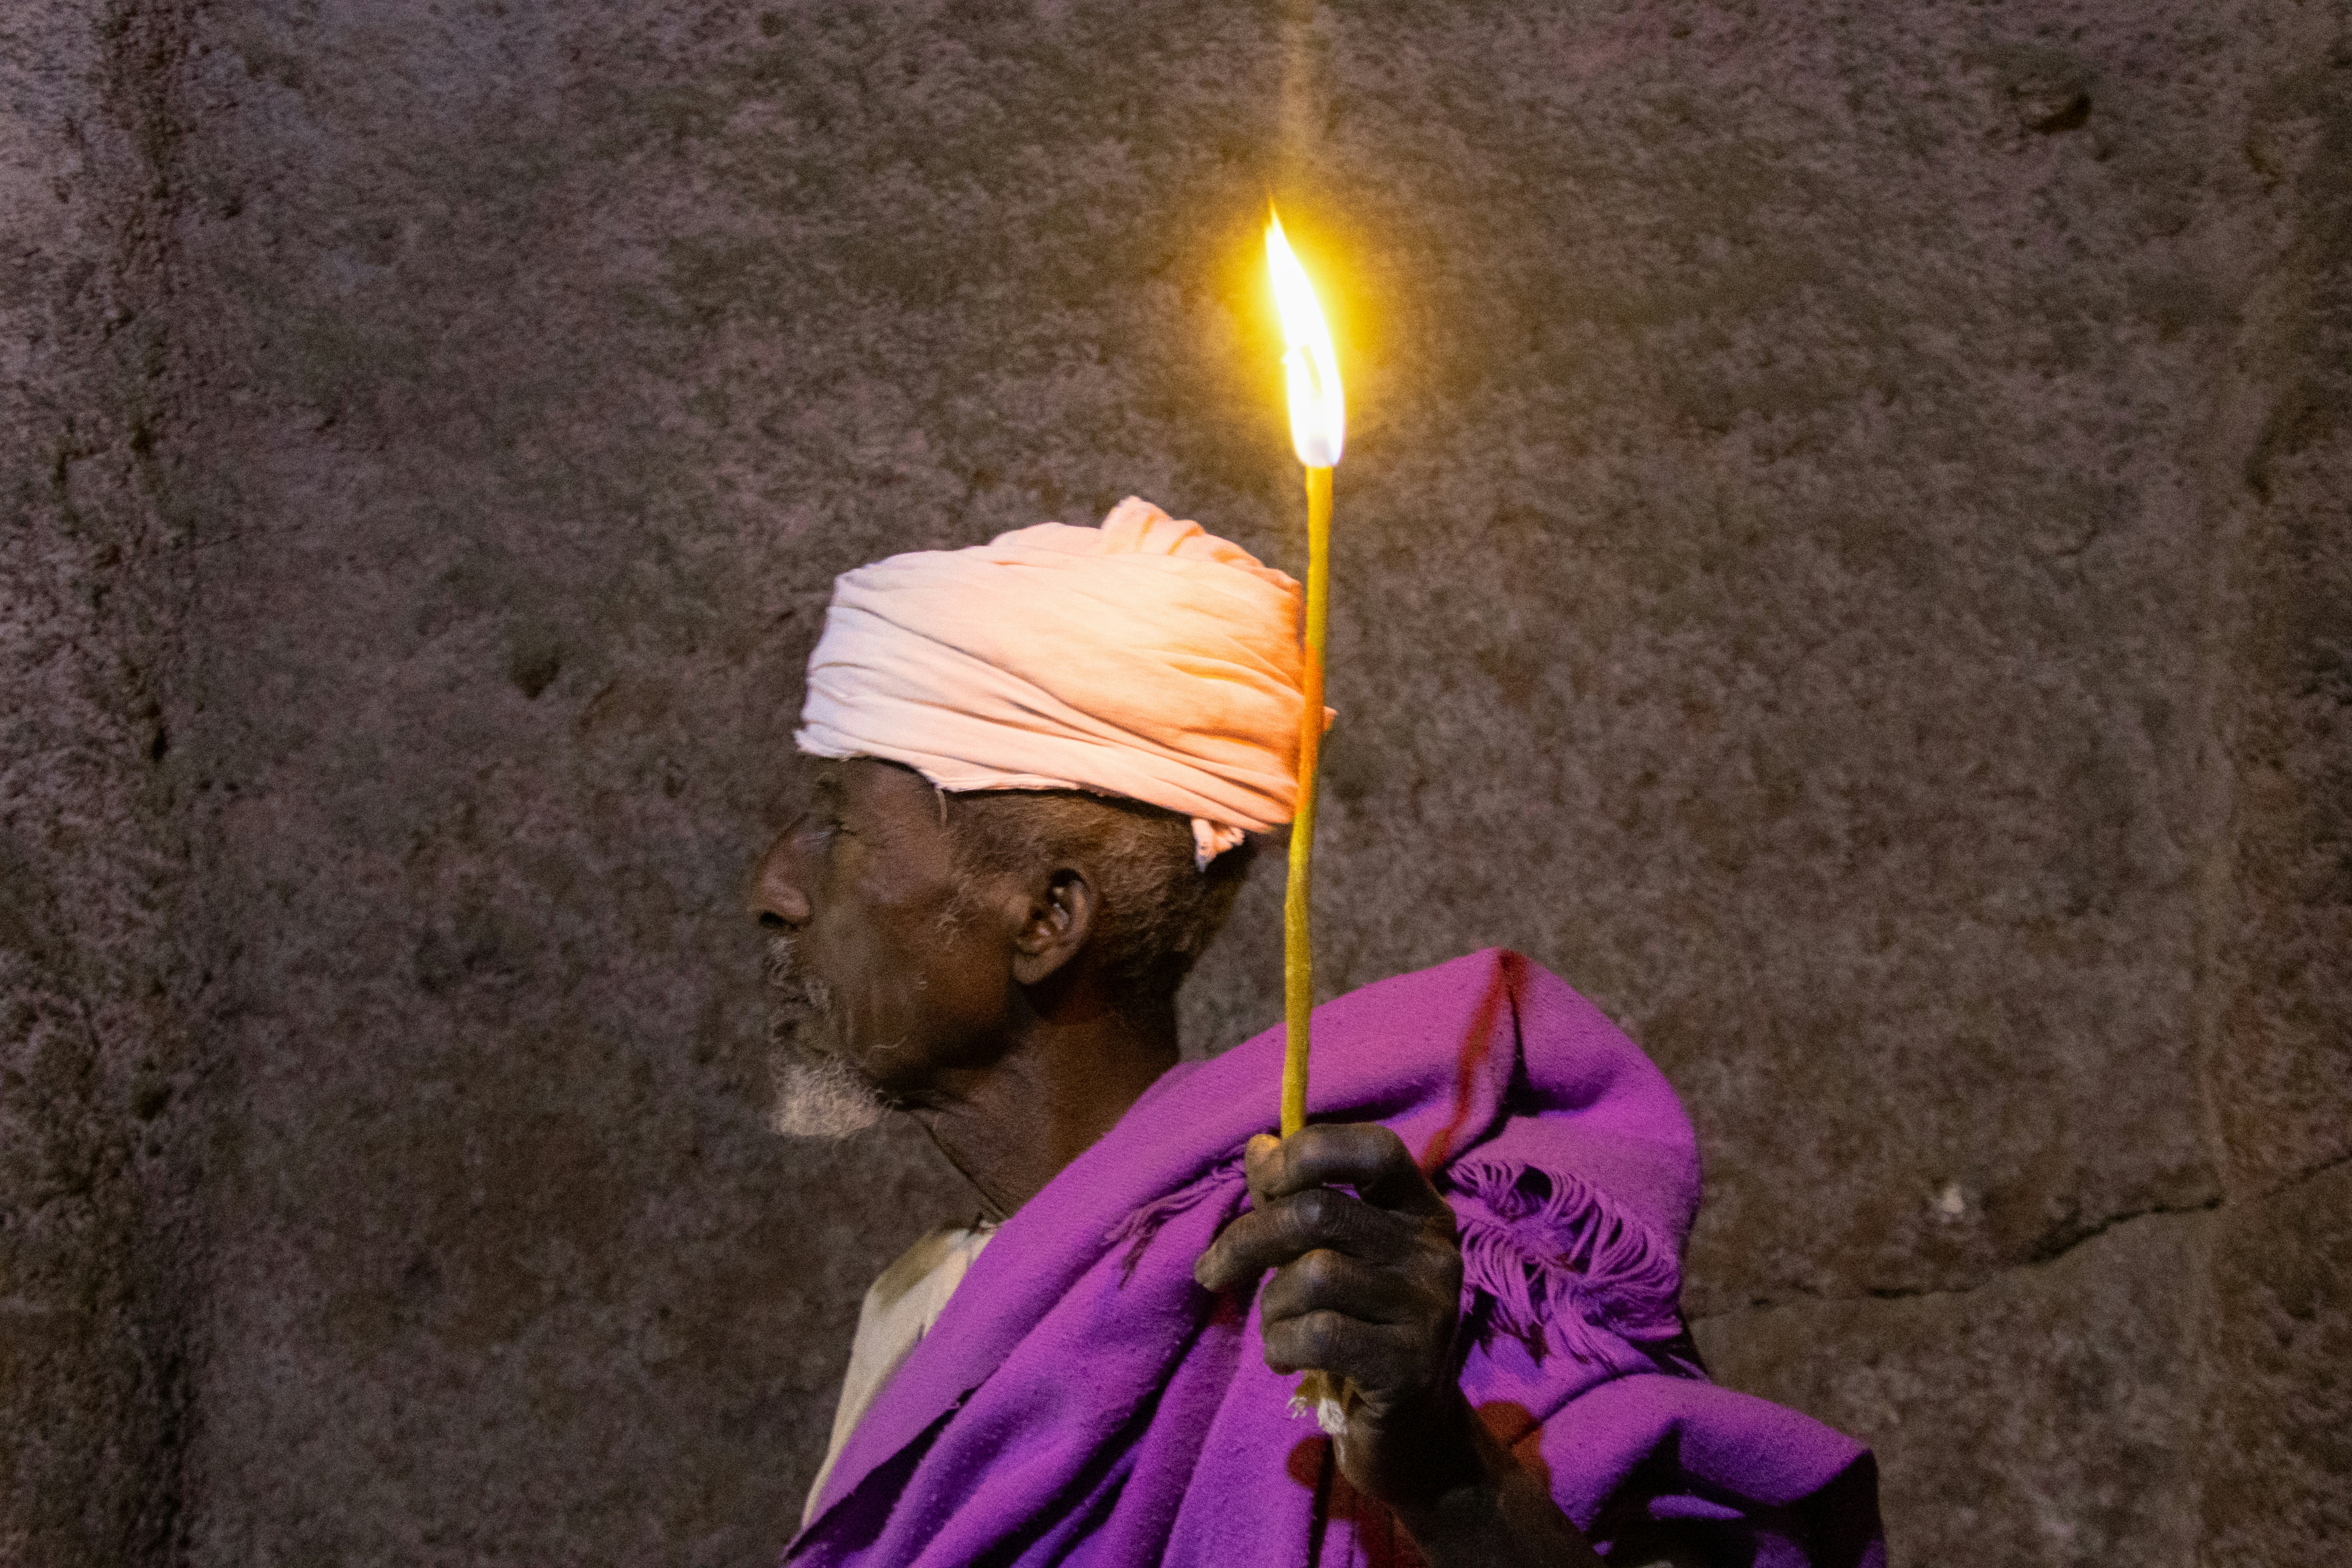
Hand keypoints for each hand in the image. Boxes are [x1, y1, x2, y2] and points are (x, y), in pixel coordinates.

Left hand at [1193, 1124, 1599, 1566]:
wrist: (1413, 1437)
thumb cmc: (1360, 1331)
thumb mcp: (1330, 1257)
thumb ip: (1295, 1202)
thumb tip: (1258, 1145)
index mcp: (1421, 1211)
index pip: (1373, 1147)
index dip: (1308, 1152)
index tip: (1266, 1182)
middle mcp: (1435, 1252)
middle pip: (1319, 1212)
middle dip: (1248, 1239)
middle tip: (1213, 1271)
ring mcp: (1428, 1310)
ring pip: (1312, 1275)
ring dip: (1270, 1306)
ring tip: (1278, 1329)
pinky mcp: (1409, 1367)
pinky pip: (1316, 1335)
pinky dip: (1281, 1347)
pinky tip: (1288, 1361)